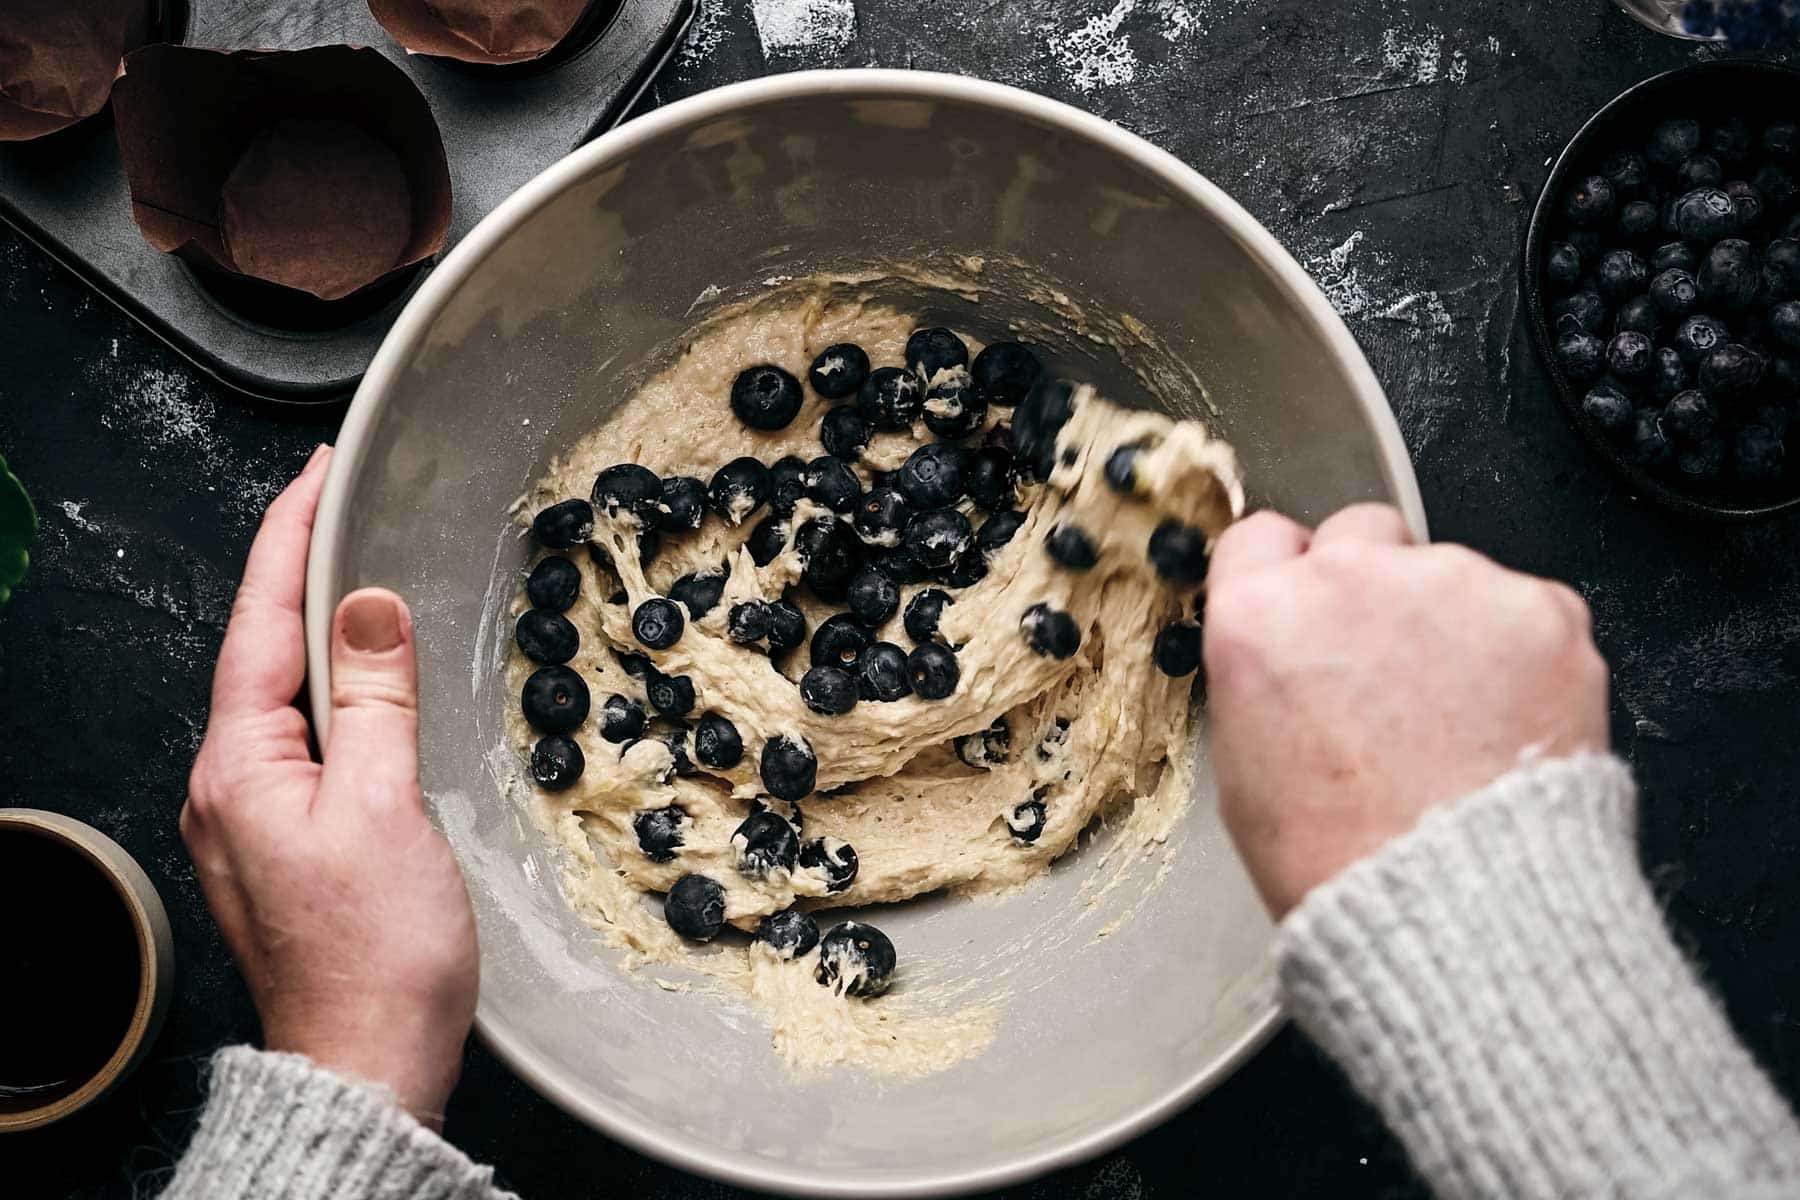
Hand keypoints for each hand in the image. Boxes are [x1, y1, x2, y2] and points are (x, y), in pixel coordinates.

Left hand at [181, 446, 477, 1128]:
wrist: (371, 1062)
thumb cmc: (377, 953)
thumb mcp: (385, 806)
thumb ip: (373, 698)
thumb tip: (366, 604)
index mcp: (239, 767)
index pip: (259, 622)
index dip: (288, 538)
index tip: (317, 474)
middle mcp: (230, 787)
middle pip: (262, 653)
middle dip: (300, 575)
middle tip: (346, 508)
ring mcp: (256, 819)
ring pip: (286, 700)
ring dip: (322, 636)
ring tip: (364, 578)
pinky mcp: (291, 846)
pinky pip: (308, 745)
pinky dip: (339, 699)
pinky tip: (372, 689)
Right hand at [1202, 504, 1609, 918]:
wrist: (1454, 907)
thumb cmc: (1342, 861)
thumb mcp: (1244, 765)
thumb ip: (1264, 671)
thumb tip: (1292, 648)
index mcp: (1260, 617)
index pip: (1262, 538)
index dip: (1287, 576)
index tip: (1307, 607)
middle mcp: (1349, 580)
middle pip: (1360, 532)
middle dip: (1373, 584)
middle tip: (1390, 671)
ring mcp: (1450, 585)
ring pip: (1449, 572)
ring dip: (1451, 624)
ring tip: (1457, 722)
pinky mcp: (1539, 609)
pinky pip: (1525, 609)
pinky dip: (1521, 654)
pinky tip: (1505, 722)